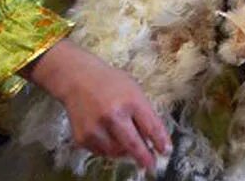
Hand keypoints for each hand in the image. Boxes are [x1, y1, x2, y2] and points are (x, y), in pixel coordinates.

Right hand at [23, 39, 169, 170]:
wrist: (78, 80)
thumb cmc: (111, 83)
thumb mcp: (134, 90)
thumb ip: (144, 113)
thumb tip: (155, 140)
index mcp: (130, 100)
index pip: (151, 127)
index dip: (160, 142)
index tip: (166, 151)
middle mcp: (112, 115)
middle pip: (134, 145)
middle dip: (145, 158)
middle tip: (151, 165)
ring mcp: (96, 128)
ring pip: (117, 152)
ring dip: (126, 152)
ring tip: (127, 142)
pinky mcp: (83, 138)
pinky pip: (102, 152)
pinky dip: (110, 149)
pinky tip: (110, 136)